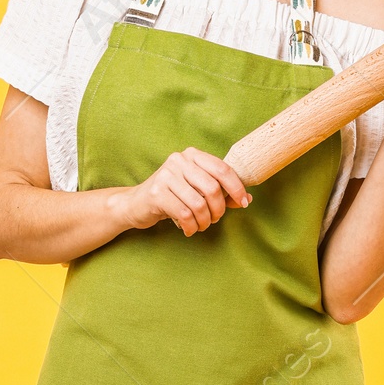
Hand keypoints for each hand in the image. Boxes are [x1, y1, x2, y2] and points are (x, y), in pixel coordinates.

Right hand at [122, 146, 251, 236]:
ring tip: (200, 225)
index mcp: (192, 155)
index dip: (237, 187)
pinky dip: (191, 227)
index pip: (222, 168)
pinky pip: (185, 214)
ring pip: (199, 204)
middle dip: (218, 210)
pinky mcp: (157, 193)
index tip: (243, 203)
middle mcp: (179, 160)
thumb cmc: (173, 197)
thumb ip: (222, 193)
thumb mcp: (197, 191)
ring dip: (204, 221)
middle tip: (214, 219)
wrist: (137, 204)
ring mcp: (166, 175)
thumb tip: (247, 199)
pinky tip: (188, 229)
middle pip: (212, 188)